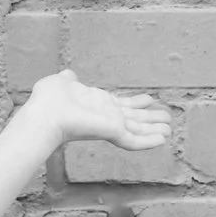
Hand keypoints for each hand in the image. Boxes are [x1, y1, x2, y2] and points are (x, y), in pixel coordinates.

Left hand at [23, 70, 172, 151]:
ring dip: (154, 130)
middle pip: (133, 118)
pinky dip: (148, 141)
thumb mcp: (61, 82)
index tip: (150, 99)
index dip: (136, 102)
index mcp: (97, 104)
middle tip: (167, 118)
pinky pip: (133, 141)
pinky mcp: (111, 133)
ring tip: (170, 130)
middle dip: (150, 118)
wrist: (45, 113)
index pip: (121, 104)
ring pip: (137, 130)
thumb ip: (68, 79)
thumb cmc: (48, 100)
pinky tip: (162, 140)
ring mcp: (109, 126)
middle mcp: (105, 116)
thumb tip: (68, 75)